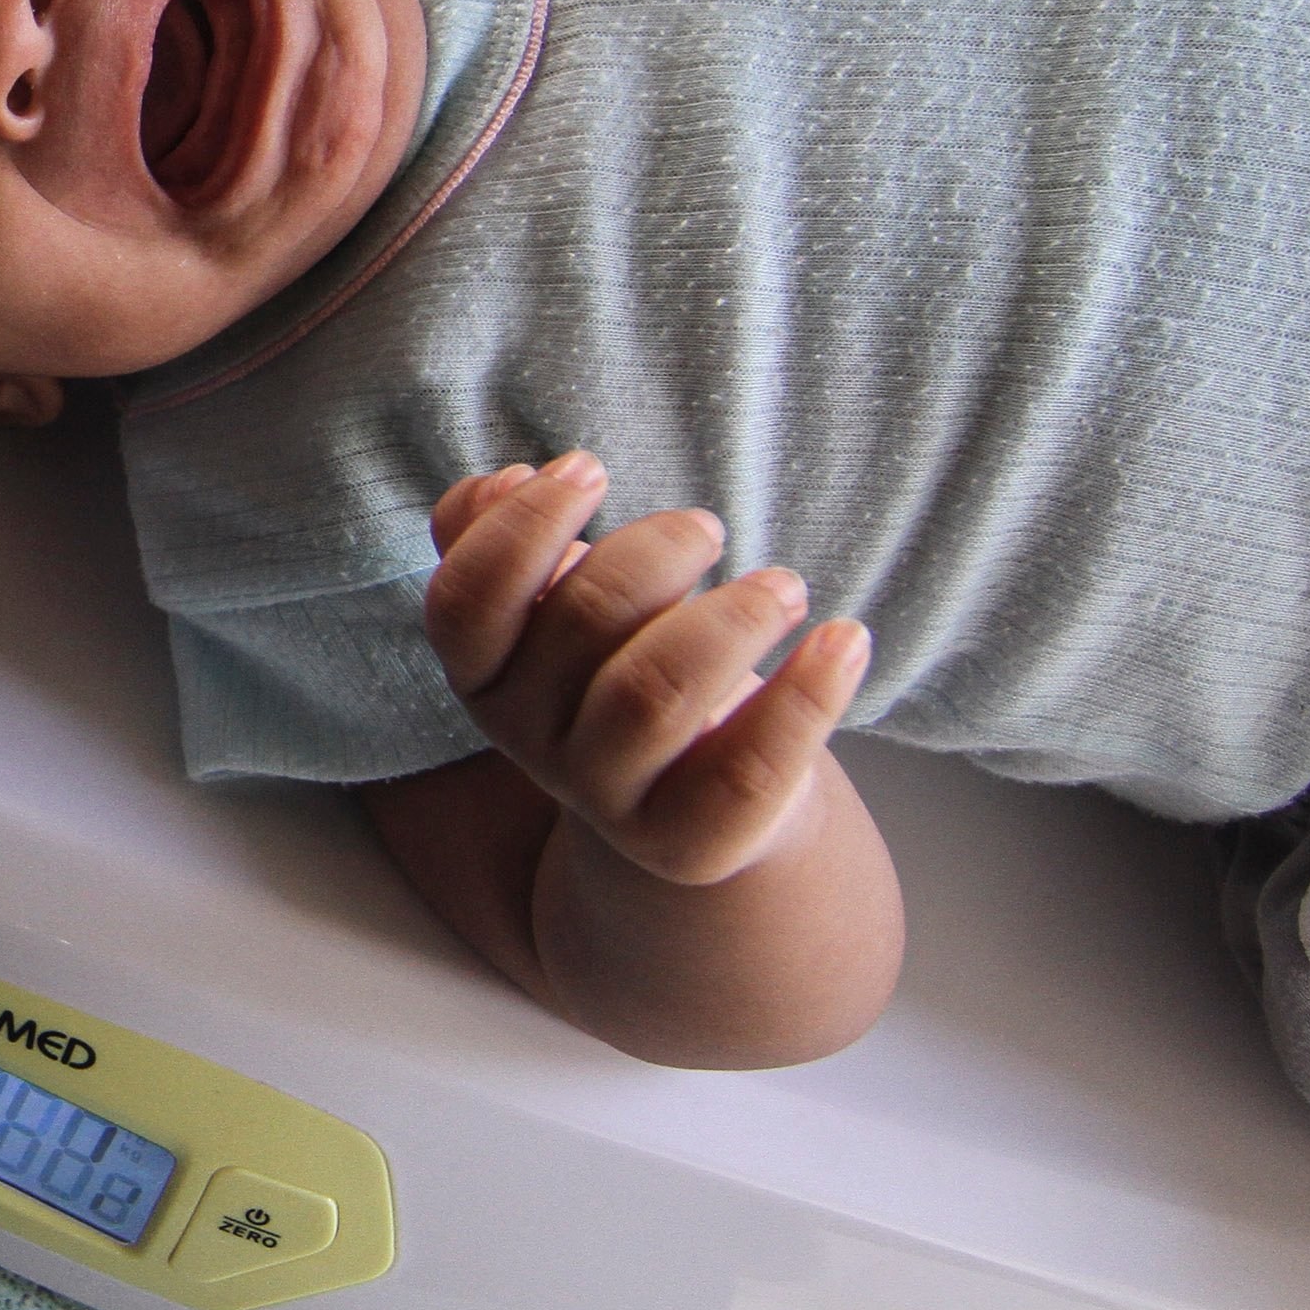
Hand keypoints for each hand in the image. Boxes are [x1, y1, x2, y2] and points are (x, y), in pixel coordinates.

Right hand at [422, 451, 869, 886]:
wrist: (689, 811)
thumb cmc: (623, 671)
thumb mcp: (556, 612)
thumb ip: (501, 543)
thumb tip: (500, 482)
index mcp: (485, 677)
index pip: (465, 602)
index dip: (521, 525)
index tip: (589, 469)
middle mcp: (530, 740)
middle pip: (580, 624)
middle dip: (654, 550)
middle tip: (708, 528)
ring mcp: (606, 798)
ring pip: (656, 694)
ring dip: (733, 616)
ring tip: (785, 587)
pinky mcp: (689, 841)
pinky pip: (748, 769)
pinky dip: (807, 694)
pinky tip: (843, 639)